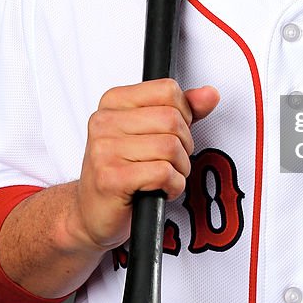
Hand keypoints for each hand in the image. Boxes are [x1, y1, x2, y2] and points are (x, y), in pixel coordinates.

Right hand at [70, 78, 219, 251]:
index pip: (167, 90)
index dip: (183, 114)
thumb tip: (210, 94)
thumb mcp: (152, 132)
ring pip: (170, 147)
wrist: (92, 213)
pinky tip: (159, 190)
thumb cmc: (123, 171)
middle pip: (172, 119)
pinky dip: (173, 185)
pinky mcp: (111, 178)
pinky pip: (164, 173)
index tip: (171, 133)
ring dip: (179, 169)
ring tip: (163, 176)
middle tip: (169, 161)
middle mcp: (104, 121)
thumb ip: (183, 110)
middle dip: (183, 145)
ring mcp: (105, 149)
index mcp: (113, 102)